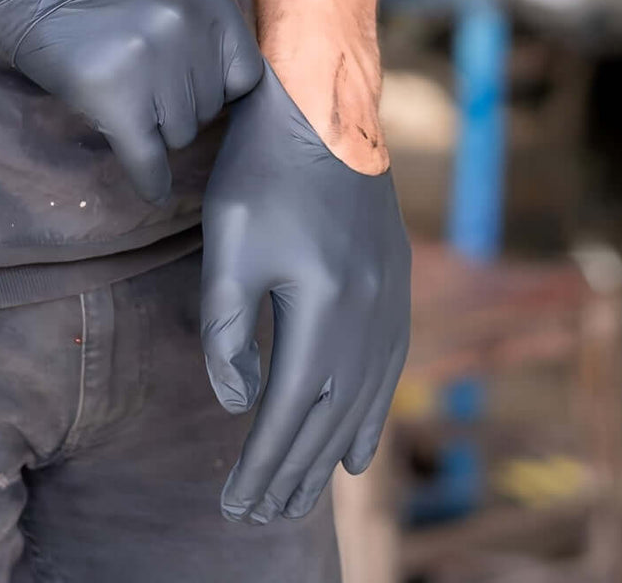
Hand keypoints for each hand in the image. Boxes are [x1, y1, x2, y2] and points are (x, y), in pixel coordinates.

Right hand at [0, 0, 262, 203]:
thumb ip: (203, 1)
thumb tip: (225, 53)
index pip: (244, 72)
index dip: (216, 85)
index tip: (194, 89)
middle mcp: (190, 26)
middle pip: (209, 105)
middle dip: (179, 104)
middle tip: (141, 87)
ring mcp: (154, 63)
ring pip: (180, 133)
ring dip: (155, 128)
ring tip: (122, 102)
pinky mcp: (115, 96)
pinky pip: (147, 158)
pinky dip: (149, 178)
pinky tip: (149, 186)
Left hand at [200, 61, 409, 522]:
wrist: (321, 104)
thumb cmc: (261, 168)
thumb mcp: (228, 244)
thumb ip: (227, 328)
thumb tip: (238, 402)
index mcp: (321, 307)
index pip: (287, 410)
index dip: (261, 462)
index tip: (234, 504)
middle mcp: (366, 314)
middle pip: (329, 416)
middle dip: (291, 473)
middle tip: (260, 516)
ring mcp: (388, 299)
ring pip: (362, 399)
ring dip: (329, 455)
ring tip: (301, 496)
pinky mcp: (394, 282)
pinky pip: (388, 368)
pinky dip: (371, 415)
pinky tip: (359, 448)